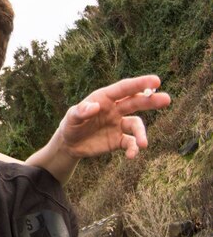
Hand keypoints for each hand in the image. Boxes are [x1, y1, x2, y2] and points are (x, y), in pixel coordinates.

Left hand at [56, 75, 170, 159]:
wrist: (70, 145)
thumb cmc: (70, 125)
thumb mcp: (71, 118)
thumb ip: (81, 111)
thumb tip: (95, 106)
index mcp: (104, 98)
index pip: (124, 89)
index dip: (139, 84)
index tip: (156, 80)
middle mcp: (115, 109)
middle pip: (136, 102)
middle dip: (151, 100)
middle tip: (166, 99)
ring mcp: (118, 124)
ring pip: (136, 125)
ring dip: (142, 133)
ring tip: (143, 144)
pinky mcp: (119, 140)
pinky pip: (131, 143)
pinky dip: (134, 149)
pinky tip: (131, 156)